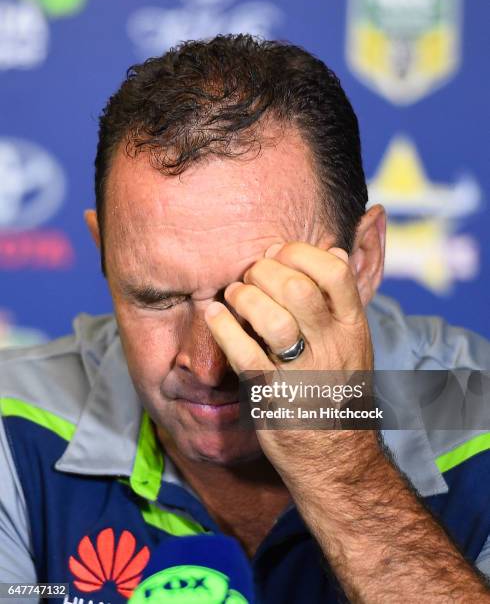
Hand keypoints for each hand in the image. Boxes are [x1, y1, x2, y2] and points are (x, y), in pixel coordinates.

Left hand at [204, 241, 375, 478]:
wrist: (335, 457)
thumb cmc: (337, 392)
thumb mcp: (354, 345)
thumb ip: (341, 302)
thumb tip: (333, 252)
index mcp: (354, 330)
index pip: (335, 272)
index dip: (300, 253)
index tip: (279, 253)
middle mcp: (333, 349)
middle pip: (297, 290)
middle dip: (265, 272)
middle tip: (251, 276)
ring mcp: (304, 375)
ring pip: (271, 319)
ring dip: (245, 298)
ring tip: (234, 295)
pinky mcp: (272, 397)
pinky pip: (243, 354)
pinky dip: (223, 328)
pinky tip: (214, 315)